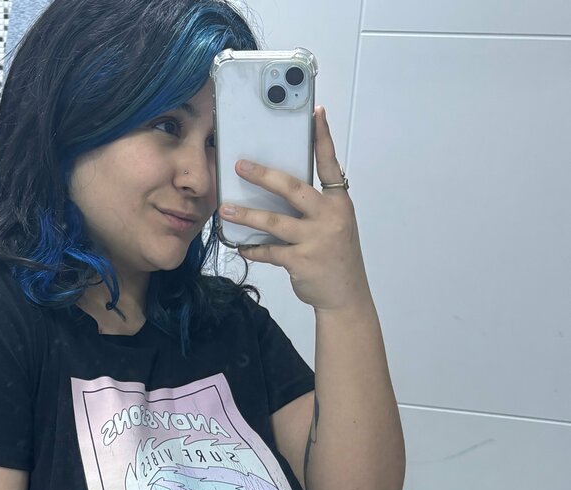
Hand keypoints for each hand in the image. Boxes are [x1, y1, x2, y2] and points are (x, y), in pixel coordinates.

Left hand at [217, 106, 371, 312]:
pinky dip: (252, 248)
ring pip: (274, 222)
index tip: (316, 112)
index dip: (323, 138)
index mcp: (338, 203)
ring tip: (225, 209)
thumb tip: (278, 188)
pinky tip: (239, 245)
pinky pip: (270, 252)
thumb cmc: (336, 256)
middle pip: (293, 189)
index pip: (330, 164)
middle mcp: (330, 217)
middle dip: (264, 176)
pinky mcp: (302, 261)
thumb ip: (314, 206)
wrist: (345, 296)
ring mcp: (316, 240)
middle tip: (240, 165)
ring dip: (246, 215)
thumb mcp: (335, 224)